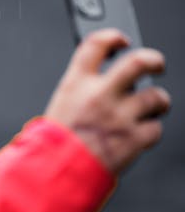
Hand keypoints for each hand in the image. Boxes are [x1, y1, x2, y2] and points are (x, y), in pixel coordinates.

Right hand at [44, 29, 170, 173]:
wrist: (54, 174)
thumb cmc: (53, 146)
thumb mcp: (60, 107)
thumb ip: (83, 91)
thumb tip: (110, 82)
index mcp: (76, 84)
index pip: (97, 44)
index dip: (113, 37)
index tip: (122, 40)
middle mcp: (99, 95)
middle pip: (137, 62)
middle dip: (153, 60)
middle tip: (157, 65)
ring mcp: (119, 116)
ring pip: (155, 96)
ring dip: (159, 102)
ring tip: (154, 107)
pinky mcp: (132, 139)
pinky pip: (155, 129)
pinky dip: (150, 132)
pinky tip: (140, 136)